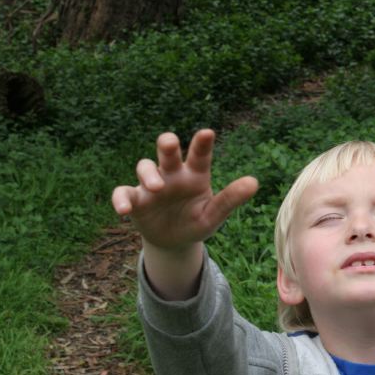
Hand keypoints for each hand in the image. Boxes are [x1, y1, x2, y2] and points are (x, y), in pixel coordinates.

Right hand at [111, 129, 257, 251]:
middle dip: (167, 144)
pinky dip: (121, 199)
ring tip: (156, 187)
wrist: (174, 241)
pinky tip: (123, 210)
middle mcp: (172, 175)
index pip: (199, 155)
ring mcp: (151, 186)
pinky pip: (122, 193)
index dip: (202, 143)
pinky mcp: (135, 200)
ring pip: (145, 167)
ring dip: (148, 173)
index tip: (207, 133)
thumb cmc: (196, 222)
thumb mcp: (214, 215)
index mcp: (195, 175)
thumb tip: (254, 182)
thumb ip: (231, 199)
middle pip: (167, 152)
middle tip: (169, 142)